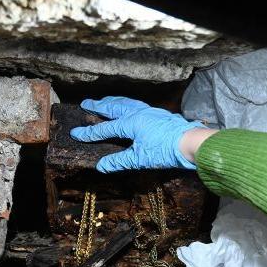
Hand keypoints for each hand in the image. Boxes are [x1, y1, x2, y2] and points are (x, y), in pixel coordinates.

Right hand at [70, 96, 207, 172]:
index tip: (76, 133)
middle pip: (114, 107)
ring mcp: (150, 111)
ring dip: (114, 101)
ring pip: (127, 102)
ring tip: (106, 100)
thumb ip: (118, 161)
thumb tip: (100, 166)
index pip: (105, 128)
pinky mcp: (158, 114)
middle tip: (86, 103)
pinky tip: (130, 107)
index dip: (90, 133)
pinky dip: (128, 103)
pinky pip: (137, 105)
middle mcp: (138, 113)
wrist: (190, 142)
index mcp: (131, 122)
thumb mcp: (139, 159)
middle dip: (99, 106)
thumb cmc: (165, 150)